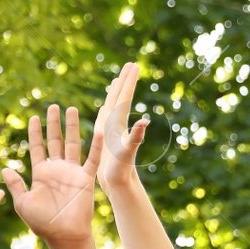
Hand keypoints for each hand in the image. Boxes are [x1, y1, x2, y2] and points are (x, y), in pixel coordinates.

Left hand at [1, 105, 99, 245]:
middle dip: (53, 124)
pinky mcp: (86, 179)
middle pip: (55, 141)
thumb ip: (16, 185)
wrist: (63, 235)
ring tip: (71, 110)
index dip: (35, 133)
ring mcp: (72, 172)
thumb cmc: (42, 222)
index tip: (33, 117)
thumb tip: (5, 169)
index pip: (37, 147)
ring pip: (72, 144)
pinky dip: (95, 146)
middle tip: (52, 106)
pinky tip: (99, 132)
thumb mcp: (23, 203)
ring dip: (72, 127)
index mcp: (41, 173)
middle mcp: (57, 169)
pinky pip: (91, 159)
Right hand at [92, 61, 150, 191]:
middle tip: (130, 65)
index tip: (134, 65)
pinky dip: (105, 110)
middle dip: (125, 81)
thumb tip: (145, 121)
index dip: (129, 81)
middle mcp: (117, 124)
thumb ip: (136, 136)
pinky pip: (104, 120)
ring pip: (113, 106)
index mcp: (120, 123)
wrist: (119, 183)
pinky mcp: (106, 140)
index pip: (125, 97)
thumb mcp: (127, 151)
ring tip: (118, 80)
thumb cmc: (122, 169)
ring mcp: (111, 131)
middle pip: (120, 97)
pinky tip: (104, 108)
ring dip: (116, 93)